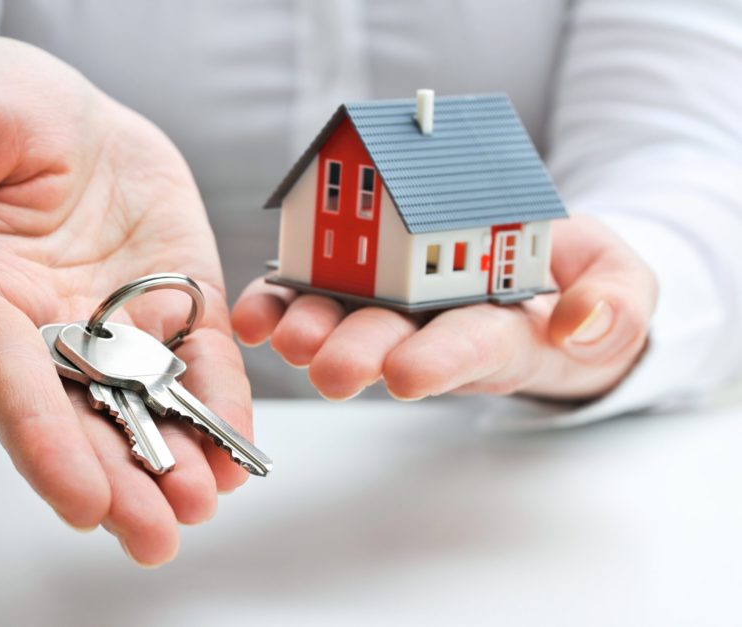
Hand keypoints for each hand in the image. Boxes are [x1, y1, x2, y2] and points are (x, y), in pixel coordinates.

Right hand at [0, 38, 251, 565]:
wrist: (66, 112)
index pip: (11, 383)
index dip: (44, 441)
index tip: (80, 498)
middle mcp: (52, 332)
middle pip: (83, 419)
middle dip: (119, 479)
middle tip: (154, 534)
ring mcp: (120, 324)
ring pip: (145, 407)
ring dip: (176, 461)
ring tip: (204, 504)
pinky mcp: (176, 304)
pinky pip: (201, 362)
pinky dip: (219, 406)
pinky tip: (237, 452)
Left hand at [232, 214, 656, 401]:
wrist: (540, 265)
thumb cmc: (578, 280)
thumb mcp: (620, 285)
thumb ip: (614, 303)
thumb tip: (581, 323)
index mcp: (502, 331)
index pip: (475, 348)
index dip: (443, 360)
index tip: (410, 374)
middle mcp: (439, 327)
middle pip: (398, 343)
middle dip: (362, 355)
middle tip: (331, 369)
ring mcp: (396, 306)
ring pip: (348, 322)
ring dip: (312, 331)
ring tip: (285, 336)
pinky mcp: (361, 282)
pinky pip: (315, 293)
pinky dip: (281, 303)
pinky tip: (255, 314)